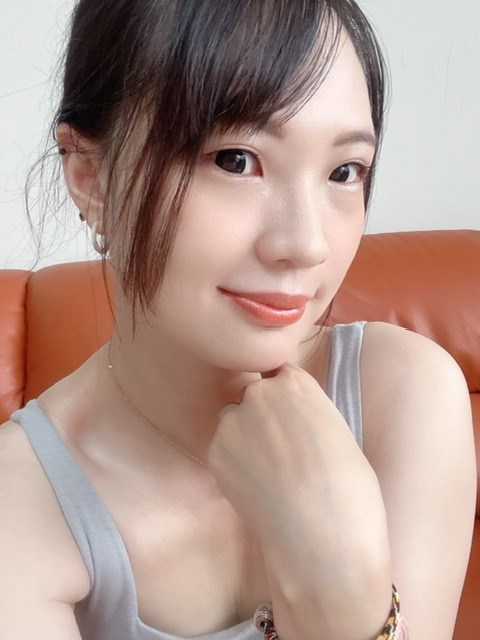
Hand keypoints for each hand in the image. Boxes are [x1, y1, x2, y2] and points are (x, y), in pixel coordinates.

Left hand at [208, 363, 380, 544]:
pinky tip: (256, 487)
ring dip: (244, 438)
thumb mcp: (336, 431)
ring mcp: (232, 422)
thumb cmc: (347, 487)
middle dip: (263, 417)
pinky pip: (223, 449)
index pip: (279, 374)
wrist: (322, 533)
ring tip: (269, 473)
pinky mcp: (215, 452)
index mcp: (294, 382)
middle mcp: (259, 393)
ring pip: (233, 422)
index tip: (292, 420)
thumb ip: (305, 413)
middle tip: (281, 453)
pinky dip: (234, 464)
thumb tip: (291, 421)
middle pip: (253, 396)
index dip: (285, 400)